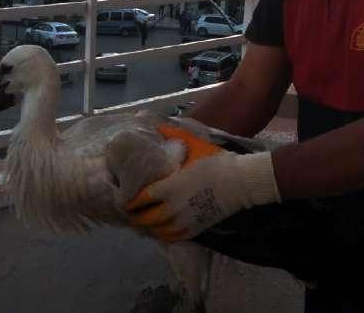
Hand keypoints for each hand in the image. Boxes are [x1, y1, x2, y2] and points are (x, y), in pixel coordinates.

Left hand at [126, 125, 279, 241]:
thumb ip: (173, 135)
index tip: (123, 197)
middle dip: (134, 216)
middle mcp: (172, 208)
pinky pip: (172, 238)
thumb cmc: (215, 162)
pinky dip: (162, 235)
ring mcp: (184, 221)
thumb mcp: (194, 146)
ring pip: (156, 231)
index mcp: (169, 187)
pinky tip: (160, 230)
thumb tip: (157, 125)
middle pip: (144, 219)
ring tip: (142, 221)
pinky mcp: (195, 229)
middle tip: (130, 210)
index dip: (128, 201)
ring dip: (147, 227)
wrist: (240, 182)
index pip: (139, 199)